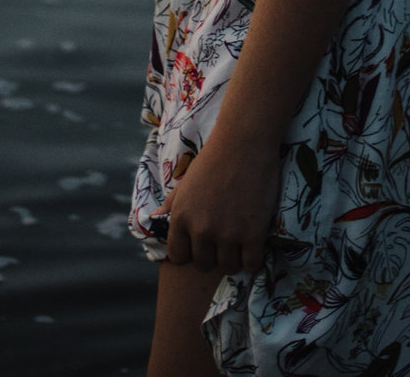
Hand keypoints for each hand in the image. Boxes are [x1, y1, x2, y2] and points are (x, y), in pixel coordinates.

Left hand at [161, 130, 280, 274]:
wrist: (244, 142)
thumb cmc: (214, 158)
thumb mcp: (185, 182)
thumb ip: (172, 204)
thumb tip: (155, 219)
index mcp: (181, 218)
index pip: (178, 256)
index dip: (190, 253)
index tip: (202, 245)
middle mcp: (200, 230)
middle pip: (204, 264)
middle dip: (213, 256)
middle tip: (224, 243)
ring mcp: (227, 234)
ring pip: (228, 266)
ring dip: (234, 259)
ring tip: (240, 244)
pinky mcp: (253, 234)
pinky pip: (251, 264)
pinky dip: (253, 259)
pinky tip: (254, 246)